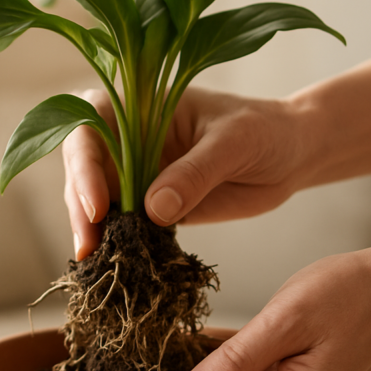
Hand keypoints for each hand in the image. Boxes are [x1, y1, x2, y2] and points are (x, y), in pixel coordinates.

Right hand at [63, 87, 310, 259]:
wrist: (290, 156)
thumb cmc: (265, 131)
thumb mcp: (234, 143)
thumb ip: (195, 172)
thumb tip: (153, 210)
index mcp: (140, 105)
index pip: (91, 127)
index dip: (84, 165)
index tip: (97, 206)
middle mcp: (128, 138)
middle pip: (82, 168)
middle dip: (80, 207)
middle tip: (89, 246)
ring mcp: (136, 173)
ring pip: (95, 201)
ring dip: (91, 232)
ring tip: (99, 262)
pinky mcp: (150, 206)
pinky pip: (122, 226)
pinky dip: (115, 245)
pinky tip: (115, 266)